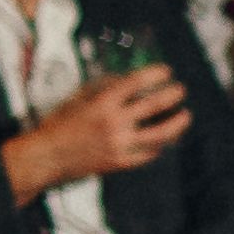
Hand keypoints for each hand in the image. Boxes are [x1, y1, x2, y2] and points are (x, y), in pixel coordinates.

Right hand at [7, 62, 187, 193]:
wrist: (48, 156)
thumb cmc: (60, 124)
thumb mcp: (78, 98)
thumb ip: (103, 88)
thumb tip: (127, 79)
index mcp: (102, 103)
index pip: (136, 83)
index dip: (155, 74)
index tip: (166, 71)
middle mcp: (114, 123)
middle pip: (154, 106)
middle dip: (172, 95)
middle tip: (180, 90)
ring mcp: (120, 144)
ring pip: (160, 134)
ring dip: (177, 123)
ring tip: (185, 115)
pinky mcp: (122, 162)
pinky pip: (149, 153)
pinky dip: (160, 144)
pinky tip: (166, 138)